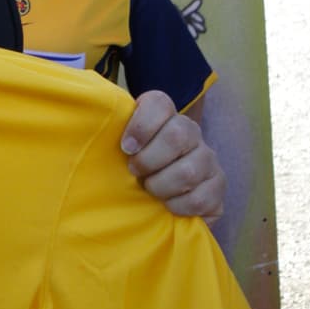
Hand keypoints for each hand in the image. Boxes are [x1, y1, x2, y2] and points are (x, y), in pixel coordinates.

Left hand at [120, 90, 223, 224]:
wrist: (162, 199)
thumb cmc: (136, 168)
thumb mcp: (122, 147)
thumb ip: (110, 131)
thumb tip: (91, 114)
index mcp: (165, 116)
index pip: (159, 103)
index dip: (141, 125)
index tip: (126, 147)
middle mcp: (191, 133)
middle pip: (177, 134)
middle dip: (149, 160)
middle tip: (135, 172)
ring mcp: (208, 159)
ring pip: (188, 171)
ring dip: (161, 186)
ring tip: (151, 191)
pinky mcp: (218, 187)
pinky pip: (199, 198)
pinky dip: (177, 206)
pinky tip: (167, 206)